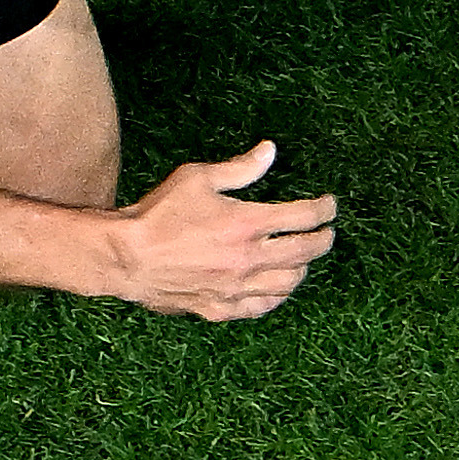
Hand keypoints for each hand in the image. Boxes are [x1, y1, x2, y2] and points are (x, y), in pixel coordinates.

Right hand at [94, 140, 337, 320]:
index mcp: (246, 224)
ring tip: (303, 258)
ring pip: (289, 283)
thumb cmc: (160, 213)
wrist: (128, 257)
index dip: (323, 209)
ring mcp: (238, 288)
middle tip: (327, 233)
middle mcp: (249, 259)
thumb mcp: (198, 177)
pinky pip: (264, 306)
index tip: (329, 205)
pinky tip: (278, 287)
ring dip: (303, 268)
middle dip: (323, 240)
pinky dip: (279, 295)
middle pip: (305, 252)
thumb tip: (270, 151)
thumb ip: (240, 168)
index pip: (302, 217)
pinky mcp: (223, 307)